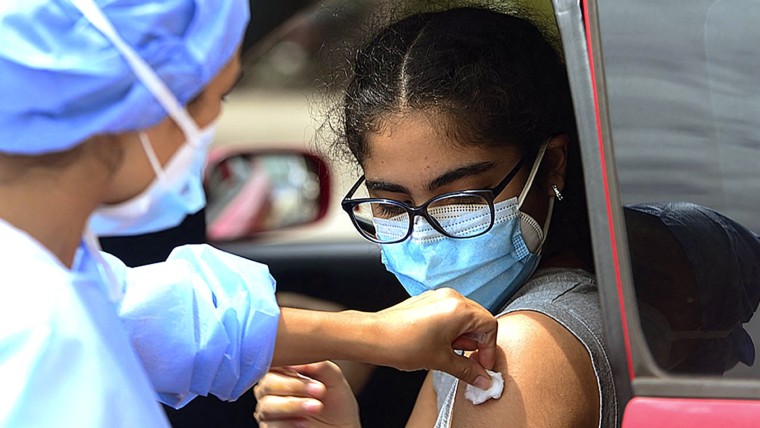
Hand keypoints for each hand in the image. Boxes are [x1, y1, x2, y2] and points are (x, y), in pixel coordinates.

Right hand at [254, 362, 359, 427]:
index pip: (270, 363)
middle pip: (266, 385)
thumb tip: (299, 358)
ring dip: (293, 405)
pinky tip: (305, 422)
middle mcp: (271, 391)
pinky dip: (288, 423)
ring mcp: (270, 412)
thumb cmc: (336, 402)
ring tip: (317, 407)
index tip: (309, 369)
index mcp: (282, 373)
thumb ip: (318, 364)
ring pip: (267, 406)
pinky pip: (270, 425)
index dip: (286, 365)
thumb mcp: (334, 378)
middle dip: (293, 386)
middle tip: (320, 390)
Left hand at [370, 288, 497, 388]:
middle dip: (476, 343)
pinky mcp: (427, 301)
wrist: (372, 336)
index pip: (490, 326)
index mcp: (459, 309)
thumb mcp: (440, 361)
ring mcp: (437, 297)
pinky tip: (437, 345)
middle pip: (479, 320)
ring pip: (464, 318)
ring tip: (447, 352)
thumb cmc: (401, 343)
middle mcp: (450, 297)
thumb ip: (467, 370)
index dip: (489, 349)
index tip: (482, 364)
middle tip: (468, 361)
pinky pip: (448, 314)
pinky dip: (450, 330)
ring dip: (462, 338)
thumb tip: (482, 378)